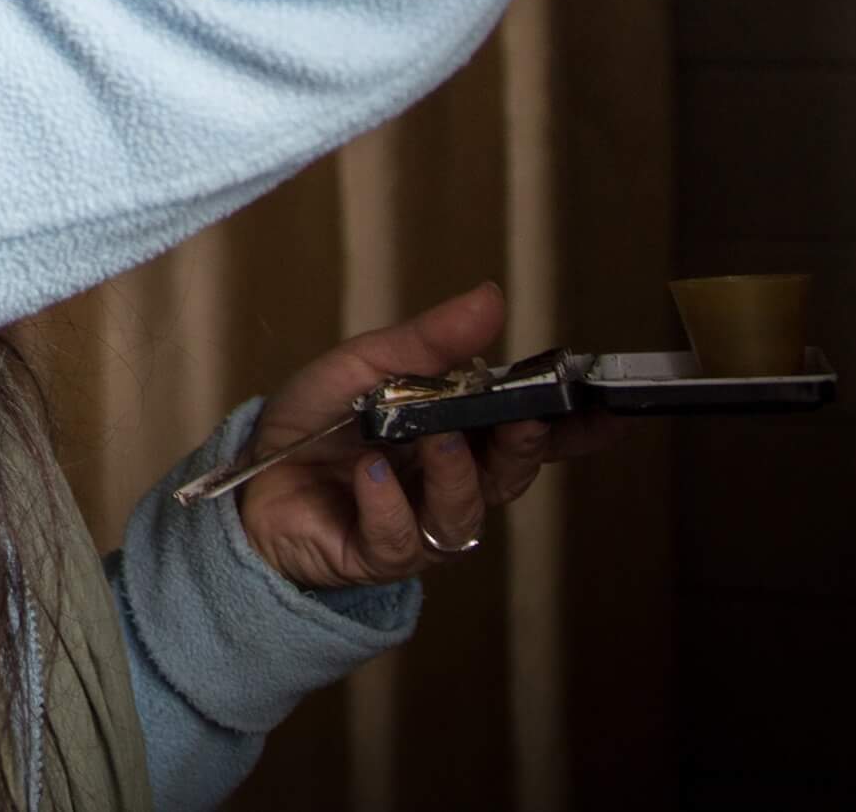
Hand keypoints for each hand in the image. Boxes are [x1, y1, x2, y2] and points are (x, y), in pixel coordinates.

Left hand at [233, 281, 615, 591]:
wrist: (247, 480)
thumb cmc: (314, 424)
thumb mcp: (367, 365)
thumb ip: (430, 342)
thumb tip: (492, 298)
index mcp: (456, 436)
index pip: (526, 432)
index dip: (572, 427)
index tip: (609, 409)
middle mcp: (448, 485)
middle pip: (507, 475)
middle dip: (522, 447)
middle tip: (524, 417)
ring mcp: (417, 526)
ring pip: (464, 515)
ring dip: (456, 476)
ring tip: (437, 441)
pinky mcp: (375, 556)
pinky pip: (398, 540)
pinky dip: (388, 505)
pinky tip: (371, 475)